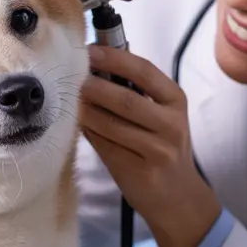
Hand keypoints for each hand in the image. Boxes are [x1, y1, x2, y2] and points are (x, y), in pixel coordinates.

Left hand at [80, 44, 221, 246]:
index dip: (114, 59)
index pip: (144, 72)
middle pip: (126, 100)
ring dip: (85, 110)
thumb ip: (134, 91)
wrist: (178, 196)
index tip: (89, 51)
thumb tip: (95, 64)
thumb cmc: (162, 146)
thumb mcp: (161, 115)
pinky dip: (88, 132)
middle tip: (70, 77)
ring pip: (112, 125)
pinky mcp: (140, 171)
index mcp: (176, 101)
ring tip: (68, 99)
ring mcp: (158, 150)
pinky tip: (77, 123)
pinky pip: (106, 146)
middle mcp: (171, 124)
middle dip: (95, 86)